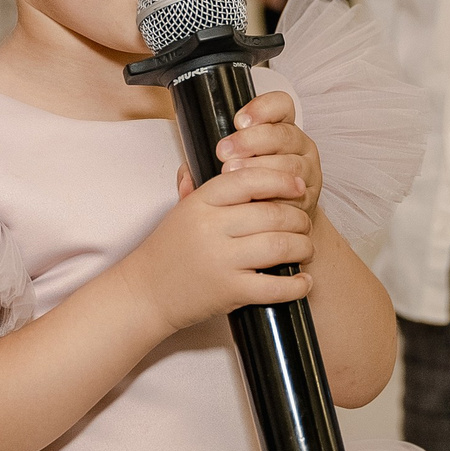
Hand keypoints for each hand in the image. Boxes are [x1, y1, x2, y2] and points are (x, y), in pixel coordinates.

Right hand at [127, 163, 313, 330]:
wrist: (144, 293)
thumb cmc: (167, 250)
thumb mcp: (181, 210)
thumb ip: (205, 184)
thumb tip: (232, 157)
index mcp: (200, 203)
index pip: (249, 180)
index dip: (280, 180)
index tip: (297, 185)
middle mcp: (211, 228)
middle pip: (272, 214)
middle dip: (299, 218)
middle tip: (304, 224)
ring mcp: (221, 261)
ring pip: (280, 246)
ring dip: (302, 247)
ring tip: (305, 248)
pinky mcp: (229, 291)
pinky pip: (275, 286)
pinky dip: (296, 285)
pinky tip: (303, 281)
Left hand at [215, 90, 323, 219]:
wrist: (276, 221)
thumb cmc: (249, 187)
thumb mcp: (231, 166)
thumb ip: (206, 163)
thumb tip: (184, 175)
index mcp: (280, 126)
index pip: (281, 105)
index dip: (262, 108)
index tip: (238, 120)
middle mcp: (297, 144)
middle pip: (283, 134)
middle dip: (251, 141)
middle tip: (224, 152)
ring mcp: (306, 169)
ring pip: (290, 163)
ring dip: (260, 166)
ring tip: (233, 173)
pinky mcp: (309, 195)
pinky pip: (295, 191)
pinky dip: (275, 192)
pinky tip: (257, 196)